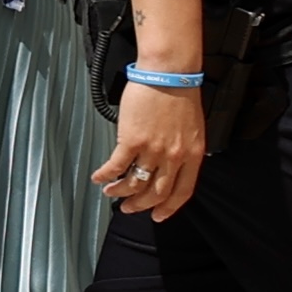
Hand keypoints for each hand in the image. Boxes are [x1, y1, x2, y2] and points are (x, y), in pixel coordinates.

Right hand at [94, 75, 205, 225]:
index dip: (168, 208)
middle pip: (156, 192)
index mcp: (193, 156)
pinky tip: (98, 177)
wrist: (169, 75)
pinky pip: (117, 166)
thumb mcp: (193, 129)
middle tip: (128, 208)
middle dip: (140, 205)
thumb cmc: (181, 95)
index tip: (158, 216)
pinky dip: (106, 175)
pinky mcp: (132, 140)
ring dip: (120, 192)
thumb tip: (174, 163)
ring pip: (135, 183)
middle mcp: (174, 157)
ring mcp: (153, 150)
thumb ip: (185, 150)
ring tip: (111, 193)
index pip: (182, 192)